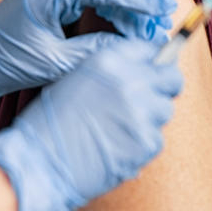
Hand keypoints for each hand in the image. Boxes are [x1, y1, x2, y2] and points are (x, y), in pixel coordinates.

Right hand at [0, 38, 183, 210]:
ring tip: (122, 128)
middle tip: (150, 98)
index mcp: (108, 61)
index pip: (151, 49)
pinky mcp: (146, 143)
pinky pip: (157, 139)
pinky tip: (118, 146)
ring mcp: (141, 113)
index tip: (153, 70)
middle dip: (165, 86)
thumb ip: (111, 71)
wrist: (39, 161)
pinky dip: (142, 144)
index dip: (154, 61)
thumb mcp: (76, 78)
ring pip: (165, 110)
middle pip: (171, 77)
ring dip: (150, 117)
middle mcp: (129, 82)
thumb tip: (142, 70)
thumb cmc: (50, 123)